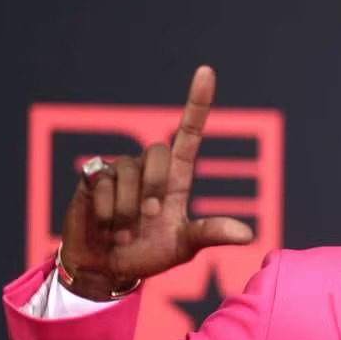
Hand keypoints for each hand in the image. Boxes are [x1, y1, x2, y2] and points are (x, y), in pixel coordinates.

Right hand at [58, 66, 253, 299]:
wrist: (107, 268)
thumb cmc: (149, 253)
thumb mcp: (183, 247)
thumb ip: (210, 235)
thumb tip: (247, 236)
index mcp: (176, 176)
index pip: (189, 132)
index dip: (197, 102)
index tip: (206, 71)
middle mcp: (149, 167)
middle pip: (158, 152)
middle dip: (154, 188)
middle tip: (149, 217)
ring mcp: (119, 170)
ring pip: (128, 172)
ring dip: (128, 209)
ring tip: (125, 232)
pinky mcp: (92, 178)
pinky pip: (103, 184)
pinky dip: (108, 213)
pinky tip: (106, 227)